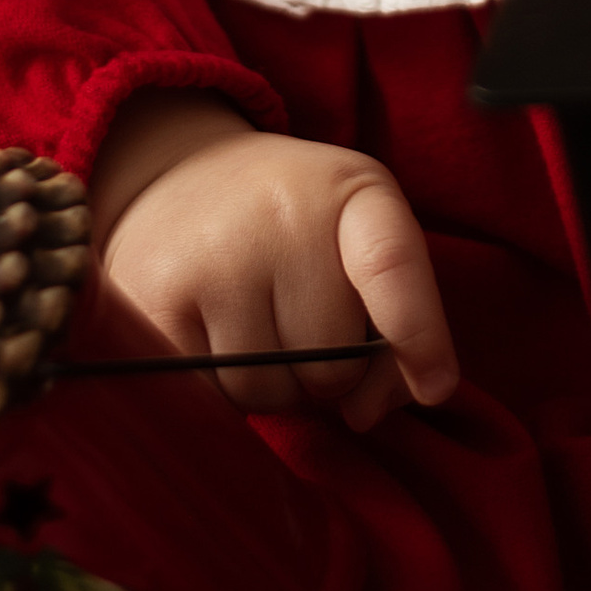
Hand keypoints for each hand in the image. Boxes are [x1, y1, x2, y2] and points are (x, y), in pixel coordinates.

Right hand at [87, 91, 459, 432]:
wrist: (176, 174)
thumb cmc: (289, 222)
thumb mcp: (356, 237)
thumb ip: (394, 325)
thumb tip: (363, 417)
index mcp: (350, 190)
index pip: (392, 264)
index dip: (419, 335)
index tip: (435, 386)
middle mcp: (280, 215)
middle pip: (334, 363)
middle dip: (327, 368)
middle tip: (298, 317)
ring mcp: (213, 257)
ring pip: (273, 393)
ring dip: (274, 385)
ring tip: (256, 322)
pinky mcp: (155, 302)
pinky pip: (214, 399)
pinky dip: (223, 390)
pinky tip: (213, 336)